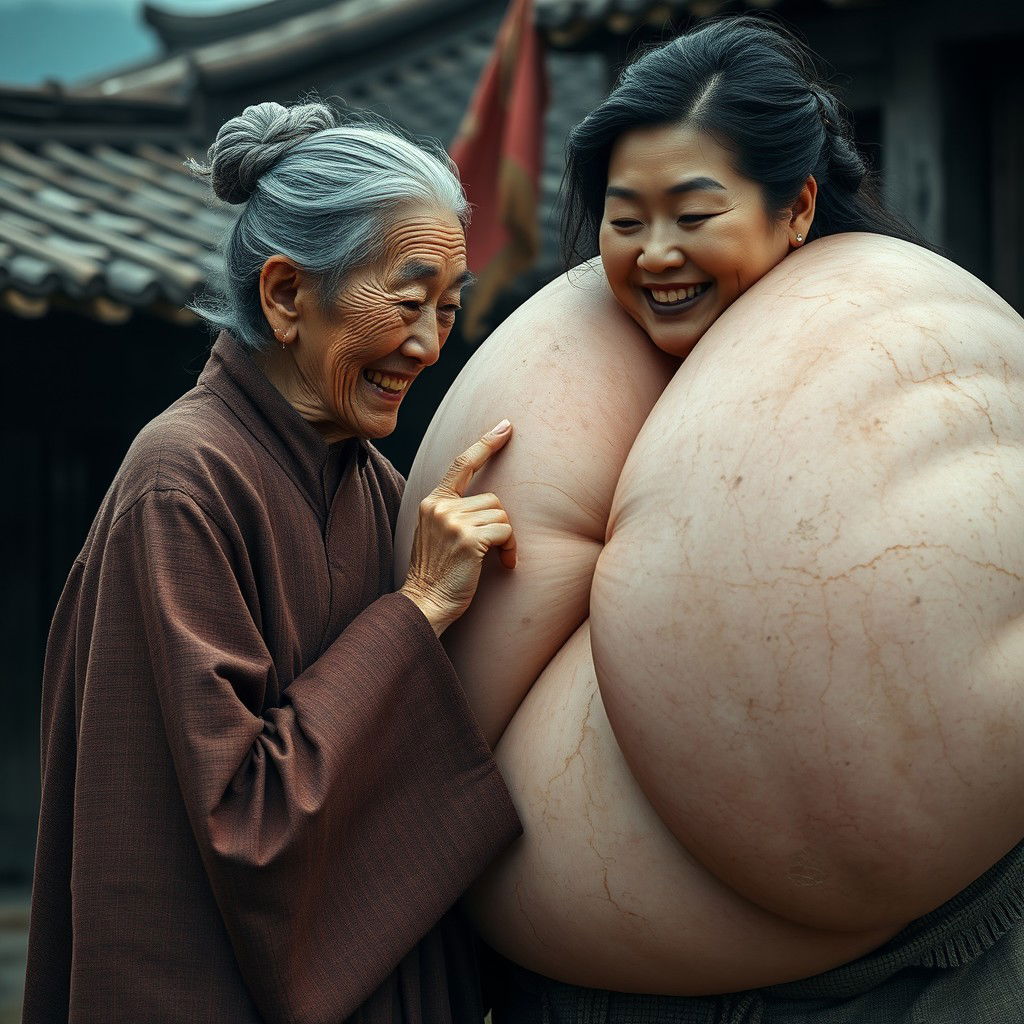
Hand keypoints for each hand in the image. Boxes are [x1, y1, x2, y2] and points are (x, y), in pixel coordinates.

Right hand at [400, 420, 516, 635]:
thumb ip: (453, 512)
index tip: (505, 427)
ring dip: (506, 538)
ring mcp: (453, 520)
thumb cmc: (436, 573)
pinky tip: (503, 564)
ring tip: (497, 558)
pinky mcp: (469, 537)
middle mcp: (440, 506)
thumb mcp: (436, 533)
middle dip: (500, 523)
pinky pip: (506, 530)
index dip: (486, 443)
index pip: (461, 463)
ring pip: (502, 514)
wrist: (425, 602)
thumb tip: (489, 501)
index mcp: (432, 501)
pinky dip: (510, 548)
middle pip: (492, 497)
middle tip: (497, 548)